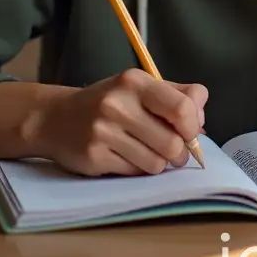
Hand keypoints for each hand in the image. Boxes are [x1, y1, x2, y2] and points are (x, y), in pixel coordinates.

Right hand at [27, 69, 207, 176]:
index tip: (191, 132)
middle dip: (179, 152)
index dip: (193, 125)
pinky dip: (138, 169)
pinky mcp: (94, 158)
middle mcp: (118, 105)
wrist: (55, 118)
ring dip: (160, 164)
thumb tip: (202, 120)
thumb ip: (176, 96)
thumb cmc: (108, 101)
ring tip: (149, 153)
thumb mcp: (139, 87)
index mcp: (135, 82)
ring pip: (155, 163)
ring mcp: (103, 133)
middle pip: (172, 143)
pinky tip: (127, 157)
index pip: (181, 107)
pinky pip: (134, 173)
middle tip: (175, 151)